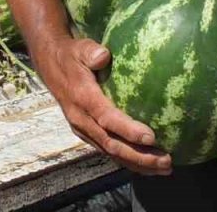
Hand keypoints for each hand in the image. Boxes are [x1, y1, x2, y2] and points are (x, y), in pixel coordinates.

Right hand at [31, 36, 172, 175]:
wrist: (50, 67)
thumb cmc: (71, 56)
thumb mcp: (79, 48)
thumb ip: (91, 52)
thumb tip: (104, 56)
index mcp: (82, 98)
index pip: (106, 118)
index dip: (128, 130)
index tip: (151, 137)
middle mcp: (81, 119)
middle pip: (112, 144)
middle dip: (140, 156)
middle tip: (166, 162)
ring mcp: (83, 129)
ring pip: (111, 152)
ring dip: (138, 163)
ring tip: (164, 168)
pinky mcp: (86, 133)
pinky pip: (108, 150)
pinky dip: (128, 160)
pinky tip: (148, 164)